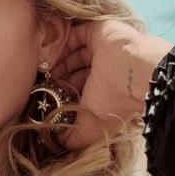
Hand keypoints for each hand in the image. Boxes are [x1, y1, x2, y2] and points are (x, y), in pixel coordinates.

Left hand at [46, 19, 171, 149]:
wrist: (137, 74)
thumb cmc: (115, 102)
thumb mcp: (90, 126)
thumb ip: (73, 137)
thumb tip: (56, 144)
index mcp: (102, 91)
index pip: (76, 89)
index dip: (59, 92)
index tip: (42, 96)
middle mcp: (102, 69)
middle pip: (73, 69)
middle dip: (56, 74)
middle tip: (37, 79)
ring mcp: (101, 49)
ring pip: (72, 51)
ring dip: (56, 58)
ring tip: (39, 66)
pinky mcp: (99, 31)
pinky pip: (75, 33)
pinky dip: (62, 41)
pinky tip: (48, 51)